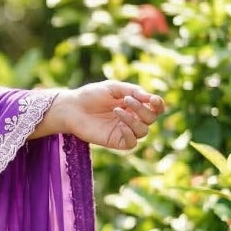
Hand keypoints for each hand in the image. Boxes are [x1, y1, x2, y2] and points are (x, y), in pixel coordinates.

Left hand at [48, 82, 164, 150]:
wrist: (71, 108)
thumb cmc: (91, 95)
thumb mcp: (113, 87)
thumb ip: (132, 90)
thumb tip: (150, 97)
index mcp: (134, 104)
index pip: (155, 108)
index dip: (158, 104)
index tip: (153, 99)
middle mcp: (132, 118)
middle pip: (151, 119)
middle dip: (142, 109)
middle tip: (126, 100)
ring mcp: (124, 130)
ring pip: (143, 131)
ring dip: (134, 120)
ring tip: (117, 110)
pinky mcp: (115, 141)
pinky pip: (132, 143)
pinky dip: (130, 134)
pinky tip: (120, 124)